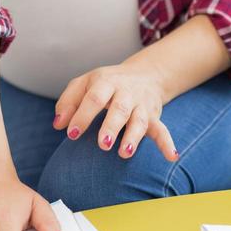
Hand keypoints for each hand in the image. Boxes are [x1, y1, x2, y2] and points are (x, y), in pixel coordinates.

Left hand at [53, 60, 177, 160]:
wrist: (144, 74)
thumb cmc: (105, 84)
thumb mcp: (84, 84)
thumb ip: (67, 102)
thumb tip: (58, 125)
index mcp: (105, 82)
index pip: (94, 98)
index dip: (82, 115)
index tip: (71, 134)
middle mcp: (125, 93)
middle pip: (119, 109)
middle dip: (111, 126)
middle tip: (103, 144)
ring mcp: (141, 105)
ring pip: (139, 120)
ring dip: (133, 136)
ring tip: (124, 152)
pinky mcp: (153, 117)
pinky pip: (162, 129)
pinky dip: (167, 143)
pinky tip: (172, 156)